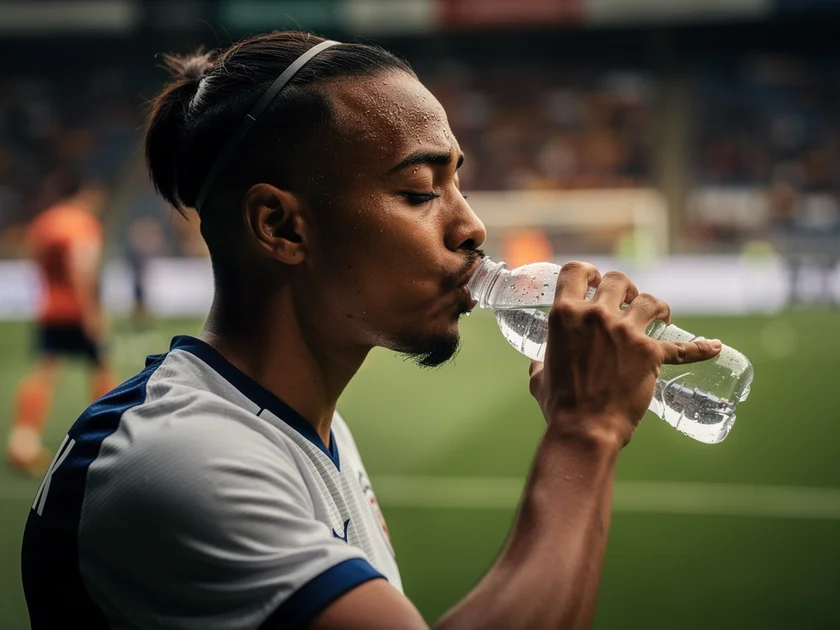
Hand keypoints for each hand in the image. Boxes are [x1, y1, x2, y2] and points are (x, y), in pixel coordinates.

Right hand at [529, 261, 721, 447]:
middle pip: (618, 281)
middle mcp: (596, 316)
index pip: (575, 272)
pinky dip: (701, 348)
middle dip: (625, 289)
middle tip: (628, 303)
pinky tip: (714, 347)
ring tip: (660, 317)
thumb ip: (541, 362)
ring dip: (656, 307)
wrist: (584, 429)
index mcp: (565, 316)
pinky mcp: (651, 353)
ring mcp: (626, 332)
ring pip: (651, 301)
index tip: (594, 281)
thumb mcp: (539, 376)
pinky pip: (683, 347)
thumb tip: (540, 365)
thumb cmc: (559, 405)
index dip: (587, 272)